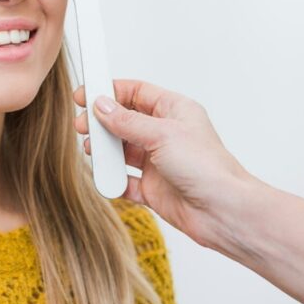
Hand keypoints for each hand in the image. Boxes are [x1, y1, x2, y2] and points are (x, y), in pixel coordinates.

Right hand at [73, 80, 255, 251]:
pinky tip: (106, 179)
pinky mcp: (154, 188)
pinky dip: (113, 180)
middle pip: (125, 120)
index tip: (86, 95)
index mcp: (175, 111)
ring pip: (122, 150)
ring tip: (93, 151)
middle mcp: (166, 134)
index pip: (137, 92)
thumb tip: (102, 106)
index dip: (111, 92)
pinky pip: (125, 181)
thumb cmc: (207, 168)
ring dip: (105, 151)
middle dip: (102, 122)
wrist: (221, 212)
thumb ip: (127, 121)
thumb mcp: (162, 134)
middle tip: (82, 126)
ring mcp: (159, 162)